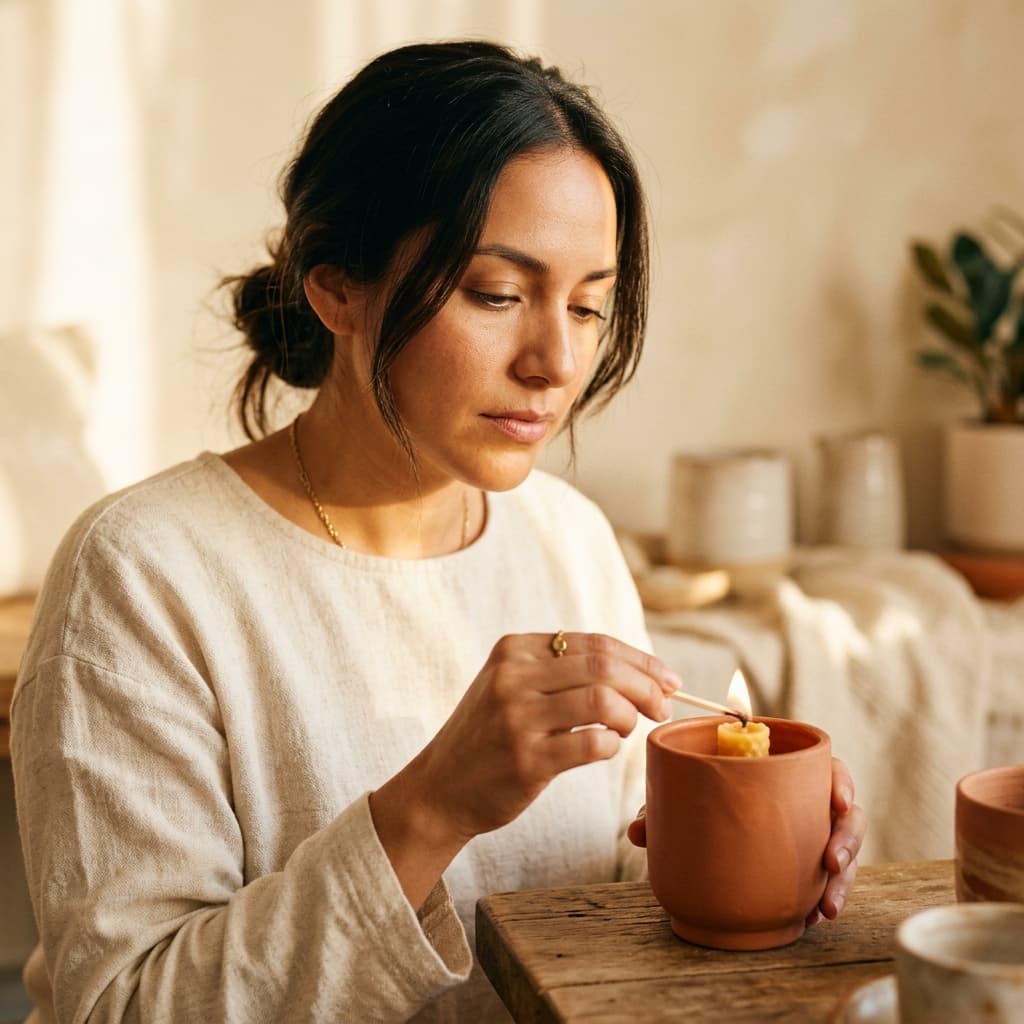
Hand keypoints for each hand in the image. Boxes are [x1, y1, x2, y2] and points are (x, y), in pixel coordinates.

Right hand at [413, 632, 675, 842]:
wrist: (439, 789)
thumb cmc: (489, 736)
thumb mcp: (509, 686)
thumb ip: (559, 670)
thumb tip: (639, 669)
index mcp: (513, 651)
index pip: (595, 643)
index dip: (640, 659)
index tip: (668, 679)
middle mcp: (512, 678)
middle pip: (604, 667)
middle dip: (647, 685)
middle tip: (664, 706)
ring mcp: (517, 719)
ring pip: (603, 701)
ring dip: (631, 716)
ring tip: (629, 728)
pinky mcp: (526, 760)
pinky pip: (593, 744)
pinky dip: (611, 746)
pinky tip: (606, 749)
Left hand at [626, 756, 866, 926]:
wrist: (708, 839)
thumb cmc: (704, 804)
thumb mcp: (685, 805)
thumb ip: (662, 813)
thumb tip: (637, 831)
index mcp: (787, 774)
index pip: (827, 769)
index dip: (840, 782)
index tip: (840, 799)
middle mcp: (810, 804)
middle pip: (848, 815)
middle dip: (847, 839)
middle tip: (831, 862)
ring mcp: (816, 837)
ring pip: (848, 854)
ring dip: (844, 880)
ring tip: (827, 907)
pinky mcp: (814, 869)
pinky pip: (832, 883)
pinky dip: (827, 899)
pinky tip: (816, 917)